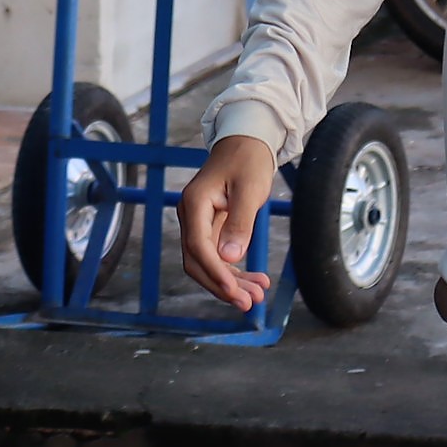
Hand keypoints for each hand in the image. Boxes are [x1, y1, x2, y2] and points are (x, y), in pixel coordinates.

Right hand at [180, 135, 279, 311]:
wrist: (246, 142)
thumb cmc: (248, 160)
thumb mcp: (250, 190)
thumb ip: (240, 223)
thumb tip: (230, 257)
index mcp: (194, 203)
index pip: (198, 247)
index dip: (215, 272)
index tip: (234, 292)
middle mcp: (190, 215)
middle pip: (197, 261)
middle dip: (222, 285)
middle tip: (248, 304)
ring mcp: (198, 222)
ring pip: (207, 263)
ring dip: (230, 282)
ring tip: (257, 296)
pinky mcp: (210, 227)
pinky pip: (217, 256)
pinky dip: (234, 271)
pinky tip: (255, 280)